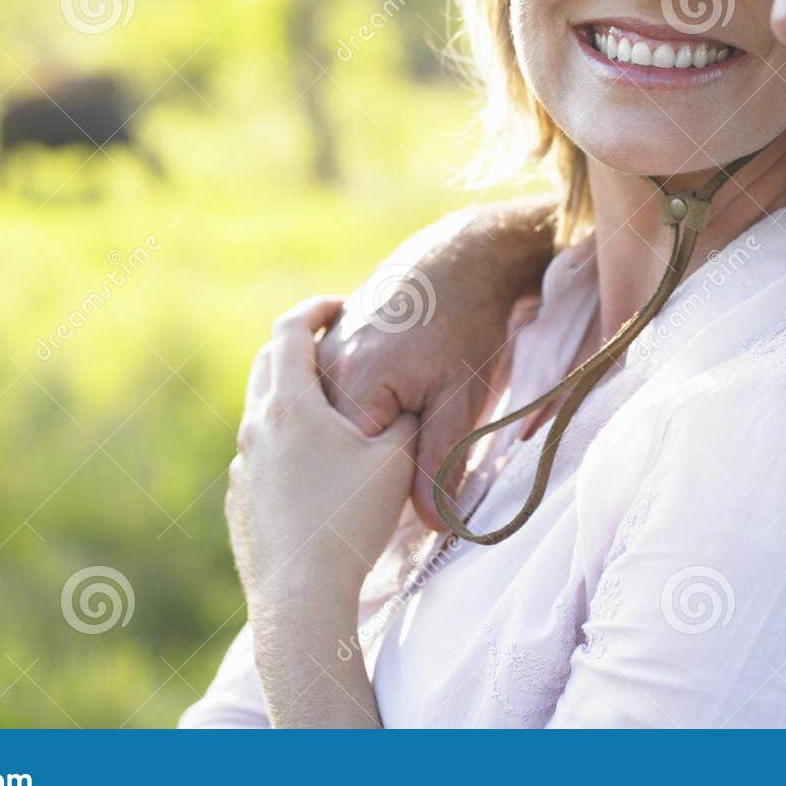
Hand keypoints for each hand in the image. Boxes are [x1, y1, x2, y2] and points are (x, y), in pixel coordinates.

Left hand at [225, 296, 416, 607]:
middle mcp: (255, 429)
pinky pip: (259, 456)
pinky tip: (315, 467)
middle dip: (295, 347)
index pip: (290, 331)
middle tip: (330, 344)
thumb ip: (405, 424)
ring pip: (260, 414)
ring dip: (291, 399)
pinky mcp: (240, 505)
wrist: (299, 599)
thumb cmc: (350, 521)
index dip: (314, 310)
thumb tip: (408, 405)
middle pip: (266, 366)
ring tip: (330, 410)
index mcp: (289, 404)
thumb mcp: (395, 461)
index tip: (337, 305)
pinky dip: (283, 442)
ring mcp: (242, 468)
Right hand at [316, 199, 555, 530]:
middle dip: (364, 462)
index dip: (382, 485)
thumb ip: (442, 463)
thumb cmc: (466, 327)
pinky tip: (387, 401)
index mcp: (352, 387)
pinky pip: (328, 395)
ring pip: (328, 421)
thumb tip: (432, 526)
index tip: (407, 481)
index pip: (348, 467)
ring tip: (399, 418)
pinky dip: (351, 410)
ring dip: (355, 435)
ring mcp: (320, 355)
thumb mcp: (461, 400)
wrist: (461, 258)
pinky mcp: (327, 345)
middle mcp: (323, 371)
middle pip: (331, 445)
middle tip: (407, 448)